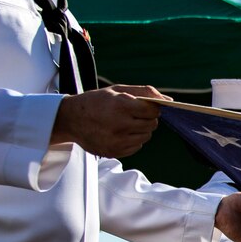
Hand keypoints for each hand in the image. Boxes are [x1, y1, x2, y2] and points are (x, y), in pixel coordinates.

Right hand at [50, 85, 168, 156]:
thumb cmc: (96, 102)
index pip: (153, 110)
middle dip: (147, 118)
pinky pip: (137, 146)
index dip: (152, 108)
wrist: (71, 119)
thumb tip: (169, 100)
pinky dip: (133, 139)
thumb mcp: (118, 90)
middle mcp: (120, 125)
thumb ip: (145, 92)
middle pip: (152, 124)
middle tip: (134, 114)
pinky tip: (120, 132)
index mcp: (121, 106)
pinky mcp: (115, 152)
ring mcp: (117, 141)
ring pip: (146, 136)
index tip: (146, 106)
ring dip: (141, 129)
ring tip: (125, 122)